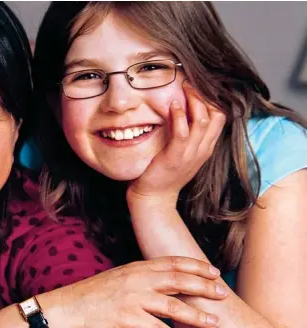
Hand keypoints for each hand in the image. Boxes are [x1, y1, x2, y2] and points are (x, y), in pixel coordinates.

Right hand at [44, 256, 227, 327]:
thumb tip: (163, 284)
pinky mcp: (127, 317)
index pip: (172, 262)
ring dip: (197, 315)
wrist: (67, 307)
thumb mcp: (118, 278)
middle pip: (179, 280)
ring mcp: (132, 298)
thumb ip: (140, 278)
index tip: (213, 272)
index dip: (196, 266)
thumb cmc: (92, 295)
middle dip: (204, 287)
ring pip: (173, 306)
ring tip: (214, 323)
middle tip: (222, 294)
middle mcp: (137, 280)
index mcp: (136, 268)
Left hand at [127, 81, 226, 206]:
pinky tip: (173, 105)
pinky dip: (180, 116)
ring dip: (194, 101)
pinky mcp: (175, 157)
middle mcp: (202, 149)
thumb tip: (183, 112)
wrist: (154, 198)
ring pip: (203, 121)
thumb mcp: (182, 152)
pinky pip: (183, 133)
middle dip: (205, 96)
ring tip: (184, 87)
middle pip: (216, 116)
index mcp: (206, 147)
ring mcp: (191, 154)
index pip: (221, 117)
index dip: (213, 100)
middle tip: (191, 82)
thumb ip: (187, 135)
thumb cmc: (164, 173)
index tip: (200, 86)